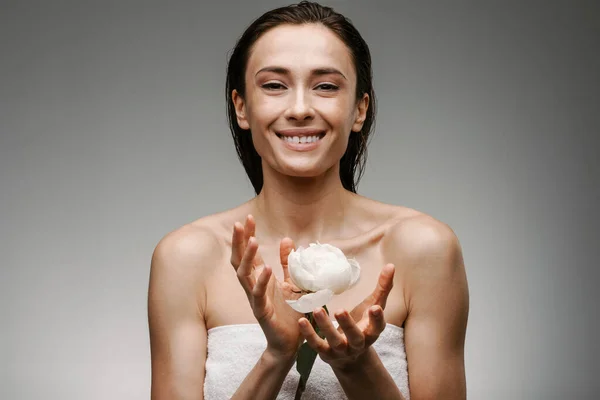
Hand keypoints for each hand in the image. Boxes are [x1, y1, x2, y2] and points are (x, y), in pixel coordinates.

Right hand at [230, 214, 304, 358]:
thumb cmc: (289, 313)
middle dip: (239, 242)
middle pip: (240, 261)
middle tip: (240, 224)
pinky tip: (267, 269)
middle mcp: (254, 287)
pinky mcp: (262, 312)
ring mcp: (256, 299)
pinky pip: (258, 295)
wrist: (290, 343)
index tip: (249, 218)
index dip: (248, 236)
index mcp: (261, 279)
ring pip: (244, 275)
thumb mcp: (292, 283)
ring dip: (248, 257)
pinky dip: (262, 281)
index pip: (250, 254)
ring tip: (252, 240)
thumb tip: (287, 240)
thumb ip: (288, 263)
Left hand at [297, 263, 395, 368]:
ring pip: (334, 341)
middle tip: (340, 310)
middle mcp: (358, 343)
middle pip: (355, 337)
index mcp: (371, 332)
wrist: (350, 357)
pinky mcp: (326, 353)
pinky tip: (302, 320)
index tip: (375, 308)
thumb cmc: (363, 324)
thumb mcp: (374, 307)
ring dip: (326, 327)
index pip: (377, 327)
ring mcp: (342, 350)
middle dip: (348, 325)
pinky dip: (309, 334)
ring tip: (318, 310)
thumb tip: (391, 265)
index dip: (377, 319)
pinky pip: (317, 345)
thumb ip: (382, 288)